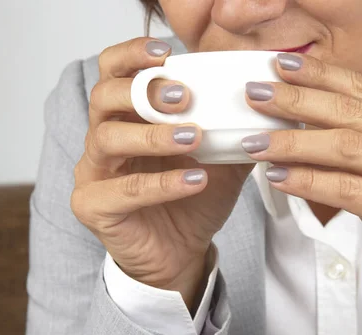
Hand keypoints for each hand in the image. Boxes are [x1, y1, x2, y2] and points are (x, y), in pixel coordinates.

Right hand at [71, 37, 252, 308]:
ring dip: (153, 134)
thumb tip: (267, 107)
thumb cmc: (193, 202)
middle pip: (103, 97)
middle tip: (183, 96)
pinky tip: (195, 179)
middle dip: (143, 91)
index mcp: (127, 119)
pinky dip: (162, 182)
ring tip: (194, 138)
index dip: (133, 56)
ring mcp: (94, 173)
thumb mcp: (220, 161)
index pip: (114, 73)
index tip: (167, 53)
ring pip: (107, 138)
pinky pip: (124, 190)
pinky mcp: (94, 207)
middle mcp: (103, 139)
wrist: (181, 254)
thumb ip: (233, 132)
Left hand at [242, 53, 361, 304]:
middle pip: (351, 113)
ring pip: (346, 148)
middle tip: (257, 94)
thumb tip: (298, 116)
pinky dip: (308, 181)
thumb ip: (361, 136)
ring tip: (255, 142)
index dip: (320, 74)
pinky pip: (346, 189)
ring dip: (294, 143)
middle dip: (298, 101)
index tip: (280, 64)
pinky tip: (278, 176)